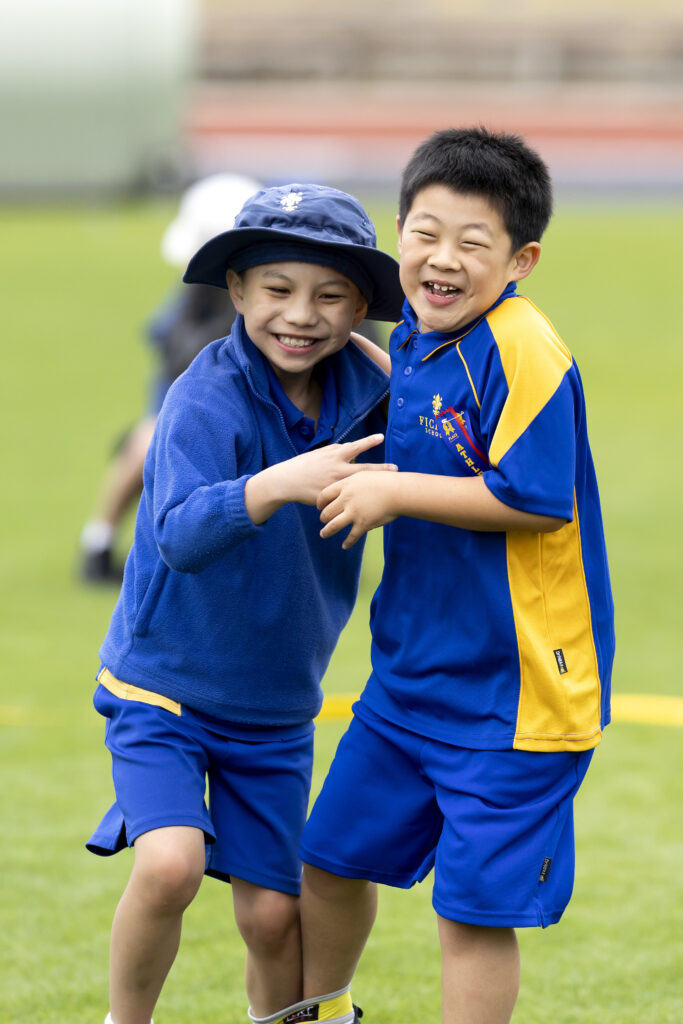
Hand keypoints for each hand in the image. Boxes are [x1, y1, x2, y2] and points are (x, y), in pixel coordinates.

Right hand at [245, 434, 396, 523]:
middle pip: (363, 468)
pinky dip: (357, 501)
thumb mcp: (320, 453)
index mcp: (333, 456)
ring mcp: (334, 484)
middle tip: (396, 468)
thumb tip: (353, 446)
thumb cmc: (305, 465)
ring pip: (358, 486)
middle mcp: (336, 469)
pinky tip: (369, 505)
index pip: (355, 446)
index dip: (369, 441)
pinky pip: (346, 499)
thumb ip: (337, 451)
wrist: (287, 481)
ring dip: (373, 486)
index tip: (382, 437)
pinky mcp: (331, 497)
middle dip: (381, 469)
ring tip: (386, 487)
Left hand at [318, 470, 398, 547]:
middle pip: (327, 511)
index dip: (320, 502)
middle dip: (323, 517)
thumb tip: (350, 485)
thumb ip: (354, 482)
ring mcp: (354, 512)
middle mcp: (346, 499)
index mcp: (346, 485)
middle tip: (322, 520)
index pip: (325, 494)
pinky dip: (347, 542)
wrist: (398, 491)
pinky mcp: (363, 524)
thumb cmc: (386, 481)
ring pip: (333, 526)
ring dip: (327, 531)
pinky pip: (351, 536)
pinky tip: (345, 545)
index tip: (319, 506)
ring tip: (324, 534)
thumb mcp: (365, 475)